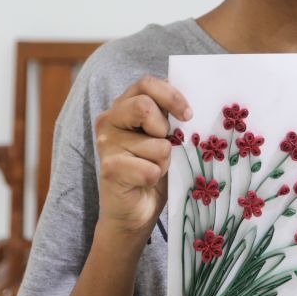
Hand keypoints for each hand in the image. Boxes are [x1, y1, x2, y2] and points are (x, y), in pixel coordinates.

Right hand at [94, 76, 192, 236]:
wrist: (133, 212)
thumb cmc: (152, 169)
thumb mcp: (165, 137)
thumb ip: (169, 117)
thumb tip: (190, 107)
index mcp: (123, 106)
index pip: (146, 84)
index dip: (171, 96)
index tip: (188, 115)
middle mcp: (109, 120)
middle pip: (144, 106)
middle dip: (165, 129)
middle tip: (167, 144)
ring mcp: (106, 144)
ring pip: (156, 144)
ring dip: (164, 161)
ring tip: (153, 169)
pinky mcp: (109, 168)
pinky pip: (150, 169)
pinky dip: (155, 178)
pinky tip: (144, 182)